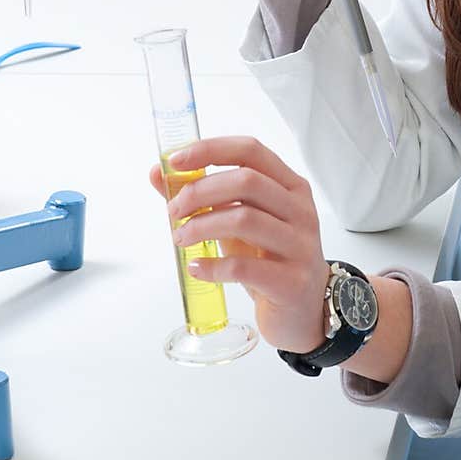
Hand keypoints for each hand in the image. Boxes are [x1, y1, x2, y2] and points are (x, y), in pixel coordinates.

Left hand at [149, 136, 330, 352]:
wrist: (302, 309)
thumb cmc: (268, 258)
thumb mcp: (238, 221)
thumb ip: (204, 197)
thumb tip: (158, 173)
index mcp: (290, 187)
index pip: (251, 151)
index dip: (211, 150)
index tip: (176, 160)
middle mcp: (300, 210)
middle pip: (247, 182)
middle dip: (200, 192)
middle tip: (174, 211)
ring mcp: (299, 246)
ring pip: (245, 219)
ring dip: (202, 226)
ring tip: (181, 239)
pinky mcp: (291, 281)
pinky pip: (244, 267)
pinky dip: (213, 266)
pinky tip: (198, 268)